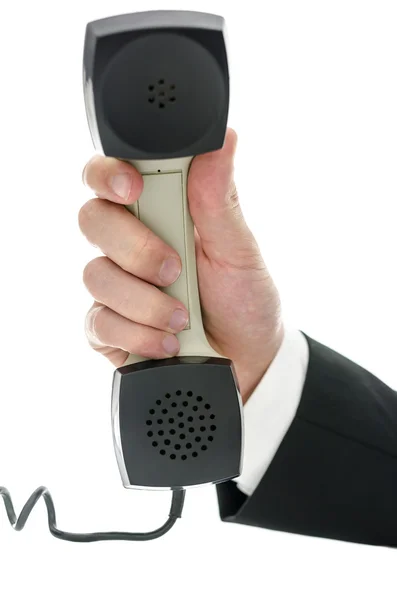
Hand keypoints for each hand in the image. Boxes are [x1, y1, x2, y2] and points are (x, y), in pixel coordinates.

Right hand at [79, 128, 283, 403]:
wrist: (248, 359)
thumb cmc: (244, 298)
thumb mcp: (239, 249)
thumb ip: (220, 199)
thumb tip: (225, 138)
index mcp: (158, 212)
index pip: (111, 176)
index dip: (109, 175)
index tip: (133, 188)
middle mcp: (129, 244)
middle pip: (93, 220)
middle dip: (136, 248)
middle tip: (175, 268)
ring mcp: (116, 286)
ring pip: (95, 275)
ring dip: (143, 300)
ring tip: (183, 318)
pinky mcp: (108, 327)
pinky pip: (98, 322)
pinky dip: (137, 333)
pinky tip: (167, 342)